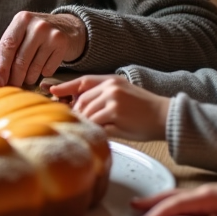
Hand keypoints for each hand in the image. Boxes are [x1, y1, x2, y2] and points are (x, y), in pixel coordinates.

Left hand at [0, 11, 86, 86]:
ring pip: (34, 67)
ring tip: (27, 79)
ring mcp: (51, 34)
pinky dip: (42, 74)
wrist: (66, 27)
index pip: (8, 45)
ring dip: (28, 78)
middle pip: (21, 59)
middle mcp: (37, 25)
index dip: (2, 66)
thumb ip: (7, 50)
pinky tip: (42, 69)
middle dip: (15, 77)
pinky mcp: (62, 45)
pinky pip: (48, 69)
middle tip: (12, 86)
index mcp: (22, 19)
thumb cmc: (36, 34)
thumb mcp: (21, 34)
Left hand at [50, 75, 167, 139]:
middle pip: (81, 101)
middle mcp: (110, 87)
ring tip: (93, 131)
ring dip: (87, 124)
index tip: (51, 91)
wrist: (165, 116)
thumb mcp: (123, 95)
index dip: (65, 87)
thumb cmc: (144, 110)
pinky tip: (100, 135)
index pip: (82, 82)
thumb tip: (80, 108)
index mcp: (111, 80)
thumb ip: (103, 97)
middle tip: (79, 124)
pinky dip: (96, 130)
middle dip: (78, 114)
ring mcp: (112, 99)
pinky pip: (96, 123)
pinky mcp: (115, 112)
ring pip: (87, 113)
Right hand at [131, 177, 216, 215]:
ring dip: (157, 201)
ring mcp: (206, 192)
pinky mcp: (210, 197)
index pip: (177, 205)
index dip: (159, 215)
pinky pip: (183, 199)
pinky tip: (164, 211)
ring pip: (176, 196)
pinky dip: (169, 203)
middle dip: (150, 203)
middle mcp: (203, 192)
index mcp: (208, 197)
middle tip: (131, 208)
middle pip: (171, 196)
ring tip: (139, 206)